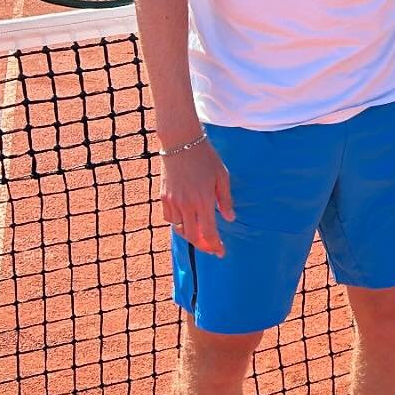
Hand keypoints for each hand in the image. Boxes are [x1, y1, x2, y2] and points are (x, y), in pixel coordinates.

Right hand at [160, 137, 234, 255]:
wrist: (181, 142)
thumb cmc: (205, 157)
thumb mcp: (222, 176)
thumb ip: (225, 199)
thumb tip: (230, 218)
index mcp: (203, 200)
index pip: (209, 232)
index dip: (215, 245)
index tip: (221, 252)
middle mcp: (187, 204)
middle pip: (193, 236)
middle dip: (203, 246)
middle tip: (212, 248)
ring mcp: (173, 201)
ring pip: (180, 229)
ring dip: (190, 236)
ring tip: (200, 236)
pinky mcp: (164, 197)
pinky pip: (170, 218)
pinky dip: (178, 224)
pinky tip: (186, 222)